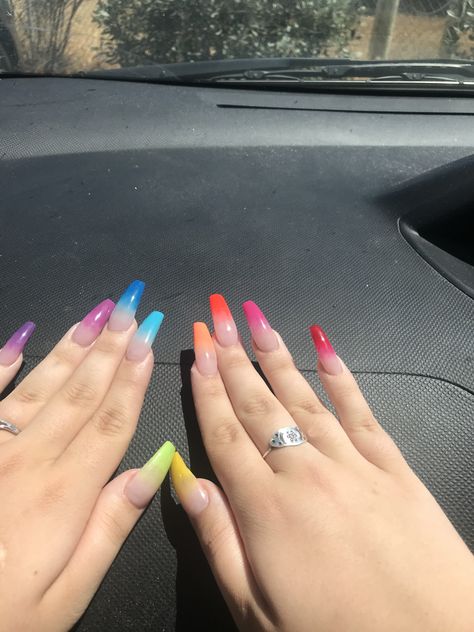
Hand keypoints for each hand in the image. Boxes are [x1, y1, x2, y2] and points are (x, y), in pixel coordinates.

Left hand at [0, 282, 173, 631]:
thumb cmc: (5, 616)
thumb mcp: (67, 594)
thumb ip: (111, 526)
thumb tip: (156, 467)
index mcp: (63, 493)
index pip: (110, 421)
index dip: (134, 377)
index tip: (149, 338)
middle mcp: (28, 459)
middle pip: (80, 393)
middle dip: (110, 346)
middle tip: (130, 304)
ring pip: (40, 385)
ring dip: (72, 346)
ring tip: (97, 311)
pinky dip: (2, 362)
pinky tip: (21, 336)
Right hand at [172, 295, 473, 631]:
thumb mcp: (255, 609)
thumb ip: (217, 540)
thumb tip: (185, 482)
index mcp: (265, 507)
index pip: (224, 432)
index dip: (207, 386)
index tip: (199, 346)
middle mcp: (304, 472)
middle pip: (258, 403)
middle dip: (234, 354)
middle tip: (218, 313)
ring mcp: (351, 463)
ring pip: (303, 396)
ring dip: (276, 354)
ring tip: (256, 318)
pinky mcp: (392, 465)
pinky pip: (360, 410)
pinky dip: (339, 374)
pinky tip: (323, 346)